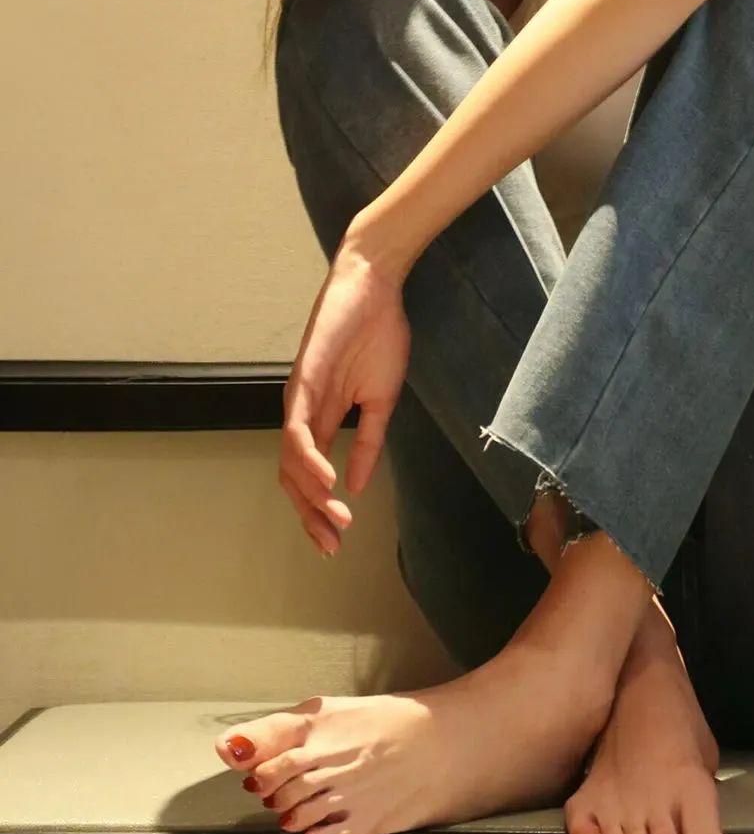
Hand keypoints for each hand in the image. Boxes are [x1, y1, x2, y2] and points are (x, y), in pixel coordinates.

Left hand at [279, 228, 411, 556]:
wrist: (377, 288)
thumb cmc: (378, 335)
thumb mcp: (381, 401)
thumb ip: (367, 443)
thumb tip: (355, 486)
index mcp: (322, 418)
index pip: (309, 476)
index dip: (319, 511)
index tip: (337, 541)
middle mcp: (303, 413)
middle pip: (292, 477)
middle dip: (310, 516)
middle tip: (331, 545)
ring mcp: (300, 398)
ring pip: (292, 460)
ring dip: (312, 496)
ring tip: (336, 518)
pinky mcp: (304, 381)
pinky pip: (299, 429)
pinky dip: (309, 459)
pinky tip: (328, 481)